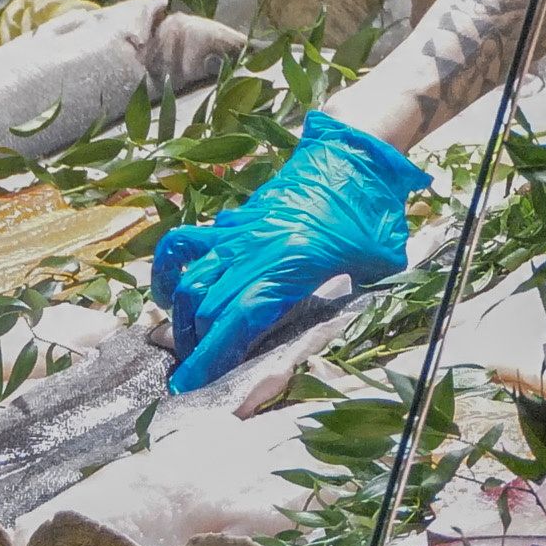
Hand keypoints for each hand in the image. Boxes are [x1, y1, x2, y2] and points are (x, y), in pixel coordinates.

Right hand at [145, 107, 425, 392]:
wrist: (353, 160)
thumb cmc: (371, 219)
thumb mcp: (378, 268)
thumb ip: (356, 305)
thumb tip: (338, 340)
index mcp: (292, 266)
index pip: (238, 320)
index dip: (211, 357)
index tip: (190, 385)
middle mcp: (255, 252)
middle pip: (207, 308)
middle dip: (197, 349)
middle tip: (197, 375)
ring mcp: (237, 234)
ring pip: (190, 281)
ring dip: (183, 319)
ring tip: (189, 344)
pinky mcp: (231, 221)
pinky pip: (184, 245)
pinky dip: (167, 271)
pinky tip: (167, 293)